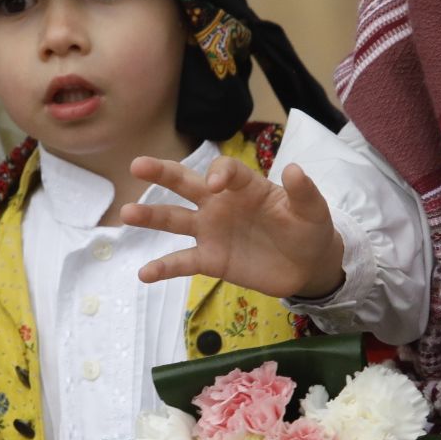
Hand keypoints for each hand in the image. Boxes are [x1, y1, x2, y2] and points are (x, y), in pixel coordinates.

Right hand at [120, 156, 346, 299]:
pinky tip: (144, 274)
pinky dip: (163, 268)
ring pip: (175, 220)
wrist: (308, 266)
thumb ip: (303, 191)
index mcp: (245, 187)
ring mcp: (212, 232)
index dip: (218, 173)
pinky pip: (182, 262)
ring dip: (151, 216)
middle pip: (186, 184)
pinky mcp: (211, 260)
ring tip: (127, 213)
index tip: (215, 184)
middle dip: (162, 173)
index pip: (224, 171)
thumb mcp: (313, 210)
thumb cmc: (309, 229)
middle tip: (137, 165)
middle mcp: (220, 204)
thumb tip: (294, 169)